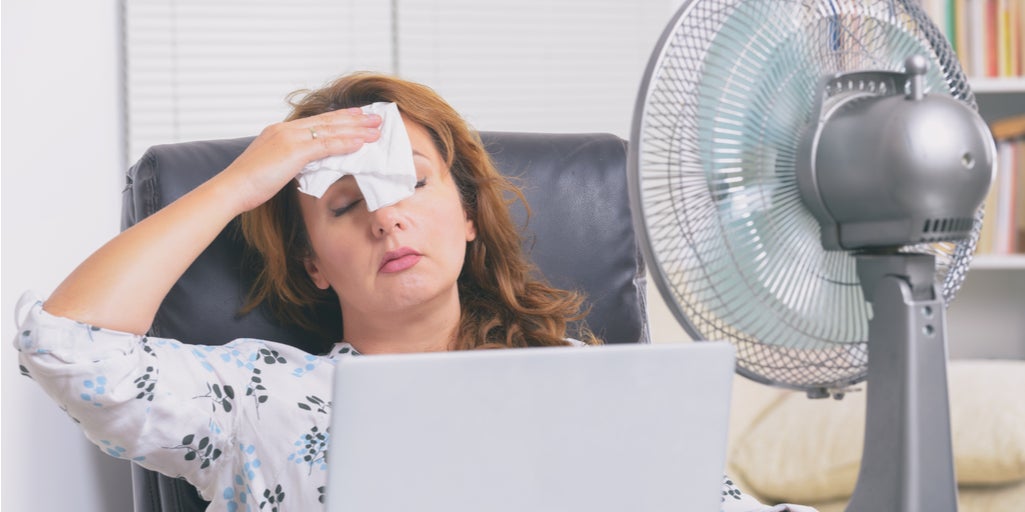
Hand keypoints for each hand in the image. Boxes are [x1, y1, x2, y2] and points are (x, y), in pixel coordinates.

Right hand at [220, 108, 382, 211]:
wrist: (231, 188)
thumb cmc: (247, 184)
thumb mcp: (272, 168)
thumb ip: (289, 162)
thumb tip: (304, 166)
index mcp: (279, 131)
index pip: (316, 121)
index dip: (339, 118)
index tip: (356, 116)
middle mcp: (286, 129)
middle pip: (327, 121)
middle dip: (354, 118)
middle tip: (376, 117)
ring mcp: (290, 138)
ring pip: (330, 130)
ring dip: (357, 129)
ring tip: (377, 128)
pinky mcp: (293, 151)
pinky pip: (326, 145)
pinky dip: (345, 143)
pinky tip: (361, 143)